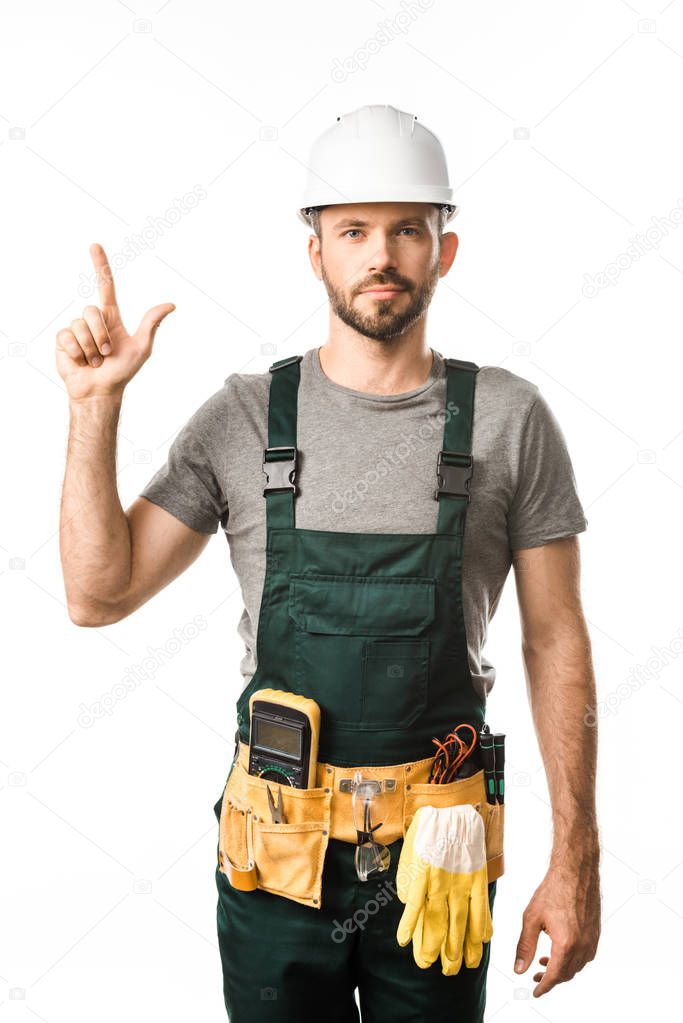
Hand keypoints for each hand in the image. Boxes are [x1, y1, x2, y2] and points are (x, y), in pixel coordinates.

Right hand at [56, 242, 175, 401]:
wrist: (100, 391)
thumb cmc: (122, 372)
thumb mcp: (142, 348)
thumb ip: (151, 324)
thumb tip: (171, 304)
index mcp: (111, 318)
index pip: (105, 286)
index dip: (100, 266)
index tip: (94, 245)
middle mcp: (92, 321)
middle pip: (92, 310)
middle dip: (101, 335)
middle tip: (107, 354)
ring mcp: (76, 329)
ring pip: (79, 326)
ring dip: (90, 348)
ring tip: (95, 361)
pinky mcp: (62, 341)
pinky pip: (67, 336)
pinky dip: (77, 352)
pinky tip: (81, 361)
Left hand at [514, 852, 600, 996]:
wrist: (575, 871)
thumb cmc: (553, 890)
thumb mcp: (531, 918)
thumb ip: (525, 946)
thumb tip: (519, 969)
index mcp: (566, 944)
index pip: (554, 976)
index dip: (543, 987)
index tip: (535, 992)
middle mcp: (582, 945)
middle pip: (566, 974)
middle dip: (551, 978)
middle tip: (535, 975)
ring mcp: (592, 940)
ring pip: (577, 966)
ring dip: (562, 968)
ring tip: (544, 961)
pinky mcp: (596, 933)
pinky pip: (585, 955)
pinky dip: (572, 959)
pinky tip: (561, 950)